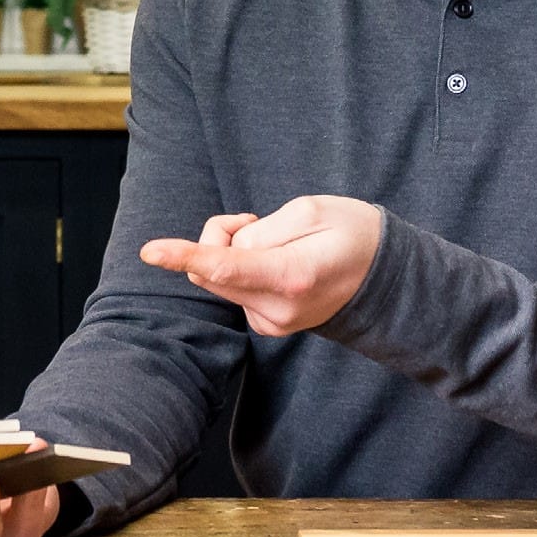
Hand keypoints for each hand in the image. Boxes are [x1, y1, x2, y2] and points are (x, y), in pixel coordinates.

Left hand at [140, 196, 382, 335]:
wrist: (385, 279)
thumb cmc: (353, 233)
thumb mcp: (310, 210)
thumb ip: (260, 232)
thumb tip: (228, 253)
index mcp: (292, 275)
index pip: (225, 267)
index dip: (184, 256)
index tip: (150, 251)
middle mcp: (278, 308)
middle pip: (211, 268)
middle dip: (219, 236)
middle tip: (256, 219)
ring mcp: (272, 323)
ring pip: (218, 278)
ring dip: (232, 251)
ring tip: (277, 241)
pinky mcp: (268, 325)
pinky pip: (232, 288)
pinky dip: (241, 268)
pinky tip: (276, 262)